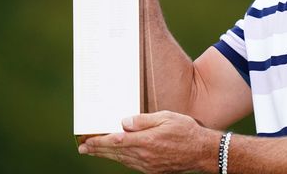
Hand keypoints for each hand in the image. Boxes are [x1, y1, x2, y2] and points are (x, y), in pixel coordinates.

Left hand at [78, 111, 215, 173]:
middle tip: (83, 148)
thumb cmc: (186, 131)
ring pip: (122, 159)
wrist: (202, 152)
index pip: (116, 141)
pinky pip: (132, 164)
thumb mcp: (166, 118)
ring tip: (94, 151)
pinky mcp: (153, 169)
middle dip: (97, 149)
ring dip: (107, 155)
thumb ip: (143, 120)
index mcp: (146, 141)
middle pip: (115, 152)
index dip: (99, 141)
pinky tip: (117, 156)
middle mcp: (144, 155)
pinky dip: (121, 159)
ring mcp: (148, 165)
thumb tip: (123, 122)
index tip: (87, 140)